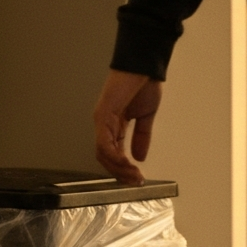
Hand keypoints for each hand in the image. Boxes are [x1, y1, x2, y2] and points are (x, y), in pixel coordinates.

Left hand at [93, 69, 162, 184]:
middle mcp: (104, 124)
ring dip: (118, 169)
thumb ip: (142, 137)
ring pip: (103, 154)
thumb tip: (140, 158)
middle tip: (135, 182)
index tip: (137, 179)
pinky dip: (115, 157)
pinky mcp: (103, 115)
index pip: (113, 154)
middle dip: (120, 173)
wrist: (144, 64)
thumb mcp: (146, 117)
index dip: (123, 169)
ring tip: (133, 176)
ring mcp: (101, 120)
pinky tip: (127, 164)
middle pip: (105, 158)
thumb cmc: (144, 83)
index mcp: (113, 125)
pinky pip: (105, 143)